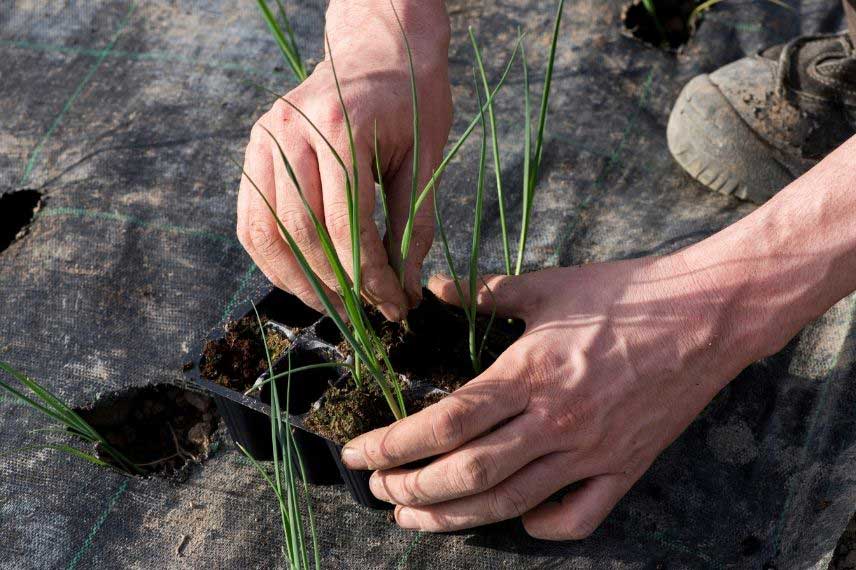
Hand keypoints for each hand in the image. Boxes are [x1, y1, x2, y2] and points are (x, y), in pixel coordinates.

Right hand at [237, 0, 451, 320]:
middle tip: (368, 312)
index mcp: (341, 126)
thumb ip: (413, 224)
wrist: (380, 49)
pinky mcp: (255, 149)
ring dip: (299, 281)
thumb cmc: (411, 101)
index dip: (370, 275)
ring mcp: (265, 137)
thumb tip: (404, 289)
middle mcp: (292, 129)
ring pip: (268, 232)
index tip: (394, 305)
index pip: (348, 223)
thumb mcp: (426, 158)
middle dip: (338, 285)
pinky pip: (251, 219)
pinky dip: (273, 258)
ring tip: (335, 306)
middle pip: (304, 232)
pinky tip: (302, 279)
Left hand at [340, 253, 769, 538]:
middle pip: (467, 473)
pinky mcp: (627, 467)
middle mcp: (556, 422)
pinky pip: (580, 515)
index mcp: (530, 374)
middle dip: (411, 490)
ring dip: (454, 518)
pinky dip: (542, 525)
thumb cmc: (626, 294)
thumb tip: (433, 289)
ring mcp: (593, 451)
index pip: (445, 422)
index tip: (358, 453)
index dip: (393, 444)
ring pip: (511, 502)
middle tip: (378, 491)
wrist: (708, 313)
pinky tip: (515, 521)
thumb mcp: (549, 285)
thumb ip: (486, 292)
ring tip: (414, 519)